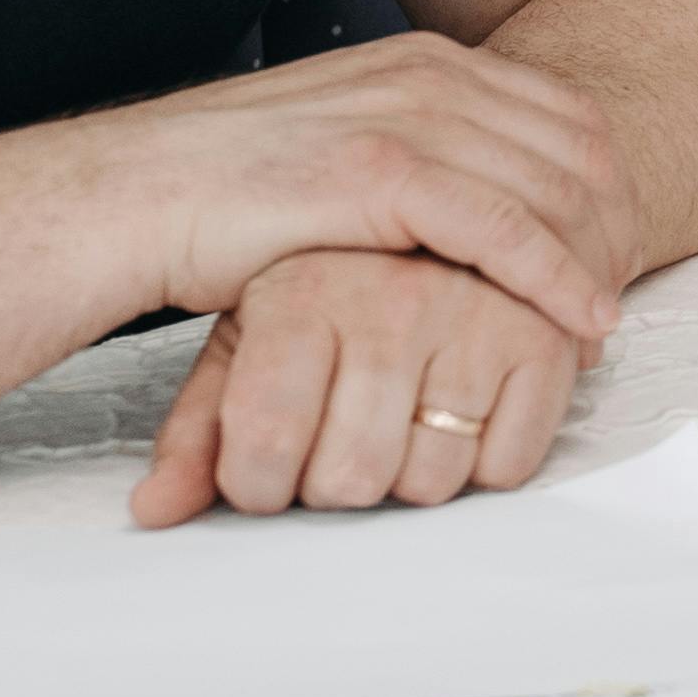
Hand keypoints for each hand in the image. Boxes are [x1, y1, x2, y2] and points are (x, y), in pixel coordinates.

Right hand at [81, 33, 638, 345]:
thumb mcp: (347, 148)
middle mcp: (431, 74)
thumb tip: (485, 199)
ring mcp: (407, 116)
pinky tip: (579, 321)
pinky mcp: (381, 171)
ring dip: (597, 261)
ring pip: (555, 191)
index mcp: (430, 61)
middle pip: (579, 149)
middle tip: (628, 296)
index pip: (568, 117)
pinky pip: (505, 230)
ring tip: (607, 323)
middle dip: (618, 228)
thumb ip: (422, 157)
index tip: (622, 254)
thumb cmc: (231, 194)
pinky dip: (554, 279)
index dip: (610, 189)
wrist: (133, 197)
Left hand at [130, 248, 582, 524]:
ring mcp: (474, 315)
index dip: (255, 486)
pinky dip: (484, 463)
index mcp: (301, 293)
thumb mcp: (248, 337)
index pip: (260, 447)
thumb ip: (198, 429)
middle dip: (336, 486)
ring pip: (432, 481)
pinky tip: (462, 415)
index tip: (264, 471)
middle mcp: (391, 300)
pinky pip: (508, 465)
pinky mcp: (545, 336)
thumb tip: (152, 510)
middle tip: (336, 445)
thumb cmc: (329, 282)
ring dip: (412, 478)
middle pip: (349, 479)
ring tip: (401, 425)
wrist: (441, 186)